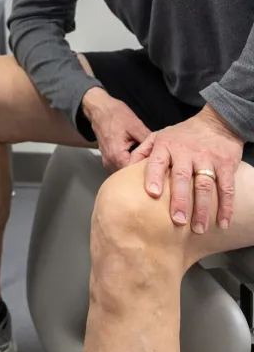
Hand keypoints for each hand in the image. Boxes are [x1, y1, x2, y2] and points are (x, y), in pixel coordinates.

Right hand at [82, 87, 151, 172]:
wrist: (99, 109)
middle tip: (155, 168)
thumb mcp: (135, 125)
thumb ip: (147, 140)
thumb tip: (159, 150)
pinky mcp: (107, 157)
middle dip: (140, 173)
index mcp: (117, 154)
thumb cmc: (115, 115)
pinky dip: (127, 166)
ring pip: (122, 173)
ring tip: (147, 166)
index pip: (133, 173)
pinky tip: (137, 161)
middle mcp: (109, 161)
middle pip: (127, 176)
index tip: (157, 169)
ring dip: (133, 171)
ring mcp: (106, 160)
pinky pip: (118, 167)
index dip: (146, 171)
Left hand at [129, 106, 243, 232]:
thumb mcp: (158, 137)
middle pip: (182, 177)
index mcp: (165, 146)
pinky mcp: (226, 163)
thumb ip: (142, 153)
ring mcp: (207, 158)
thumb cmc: (181, 135)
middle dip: (179, 200)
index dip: (154, 177)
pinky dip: (226, 205)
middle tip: (176, 221)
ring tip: (198, 228)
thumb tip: (124, 172)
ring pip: (204, 184)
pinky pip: (227, 186)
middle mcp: (185, 152)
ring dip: (202, 208)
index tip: (152, 193)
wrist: (216, 123)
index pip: (157, 162)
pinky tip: (222, 221)